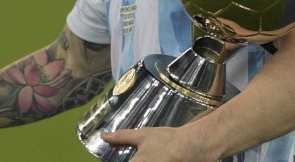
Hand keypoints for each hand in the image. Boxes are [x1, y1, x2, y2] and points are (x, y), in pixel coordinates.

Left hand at [101, 127, 217, 161]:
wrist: (192, 147)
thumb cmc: (165, 140)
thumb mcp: (142, 136)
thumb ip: (121, 137)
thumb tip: (103, 136)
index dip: (115, 160)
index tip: (121, 157)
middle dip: (134, 159)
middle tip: (139, 155)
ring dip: (145, 160)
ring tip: (150, 155)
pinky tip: (155, 159)